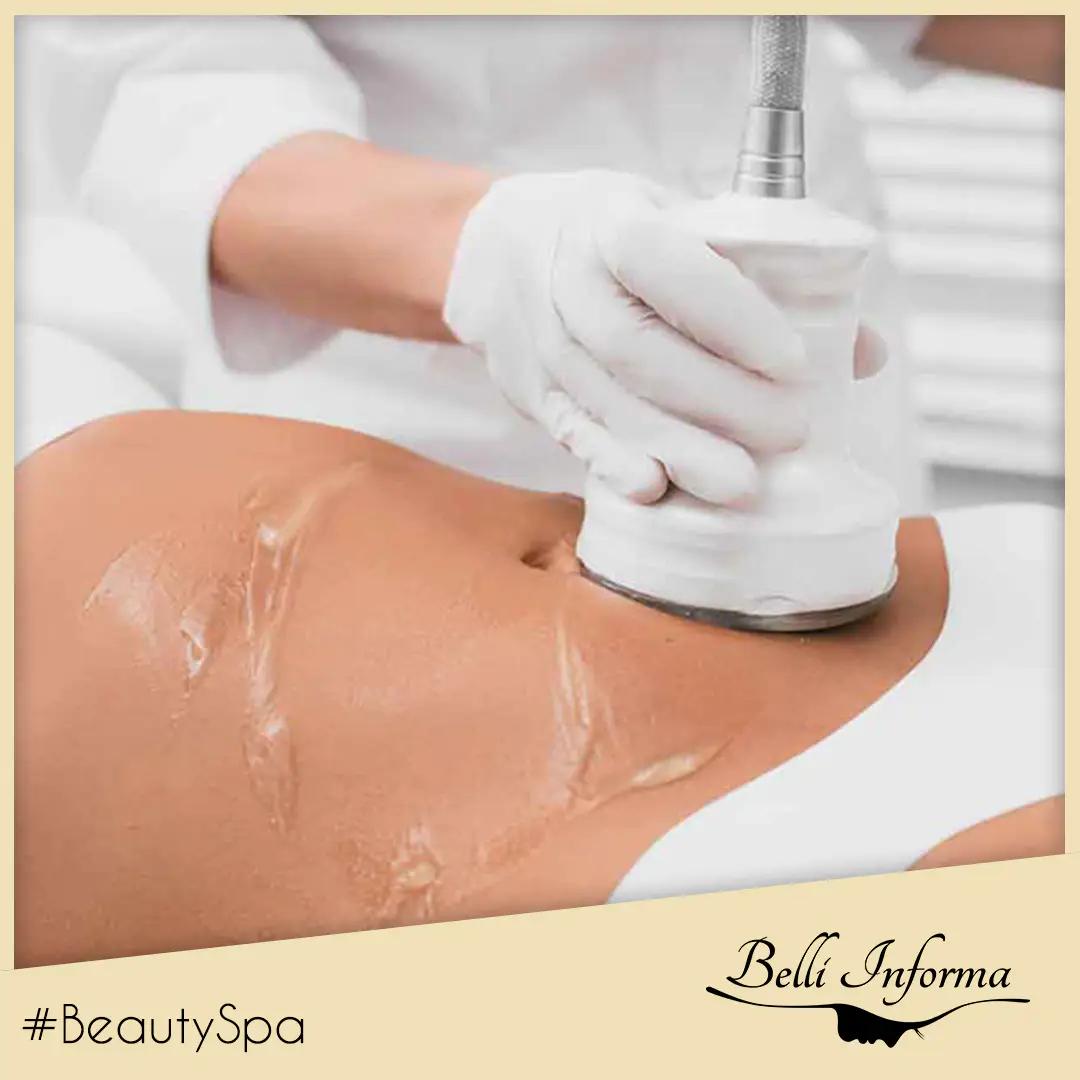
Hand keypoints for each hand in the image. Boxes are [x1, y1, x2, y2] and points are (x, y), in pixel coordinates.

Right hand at [444, 171, 882, 504]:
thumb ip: (765, 277)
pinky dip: (611, 463)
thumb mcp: (676, 220)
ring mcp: (544, 344)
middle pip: (639, 350)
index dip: (730, 314)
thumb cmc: (610, 234)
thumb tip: (863, 352)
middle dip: (720, 399)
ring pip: (609, 403)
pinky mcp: (533, 393)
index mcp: (608, 220)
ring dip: (678, 447)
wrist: (498, 255)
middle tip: (790, 432)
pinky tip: (654, 489)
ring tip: (741, 485)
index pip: (664, 262)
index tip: (796, 360)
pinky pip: (571, 433)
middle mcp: (568, 282)